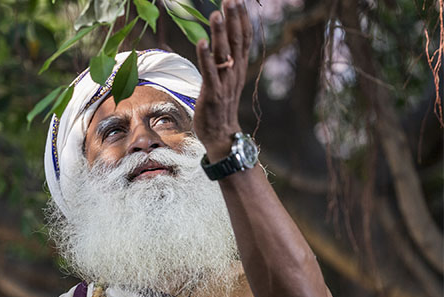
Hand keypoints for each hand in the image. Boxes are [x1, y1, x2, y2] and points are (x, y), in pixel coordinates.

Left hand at [192, 0, 252, 161]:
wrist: (221, 135)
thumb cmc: (221, 106)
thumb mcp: (227, 79)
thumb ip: (226, 60)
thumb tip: (223, 41)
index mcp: (239, 68)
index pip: (244, 39)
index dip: (242, 19)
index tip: (237, 1)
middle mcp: (235, 73)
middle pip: (237, 42)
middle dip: (234, 20)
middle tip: (231, 0)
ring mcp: (224, 84)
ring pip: (224, 55)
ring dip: (220, 34)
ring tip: (216, 14)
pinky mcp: (212, 94)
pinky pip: (210, 73)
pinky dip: (205, 57)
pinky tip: (201, 42)